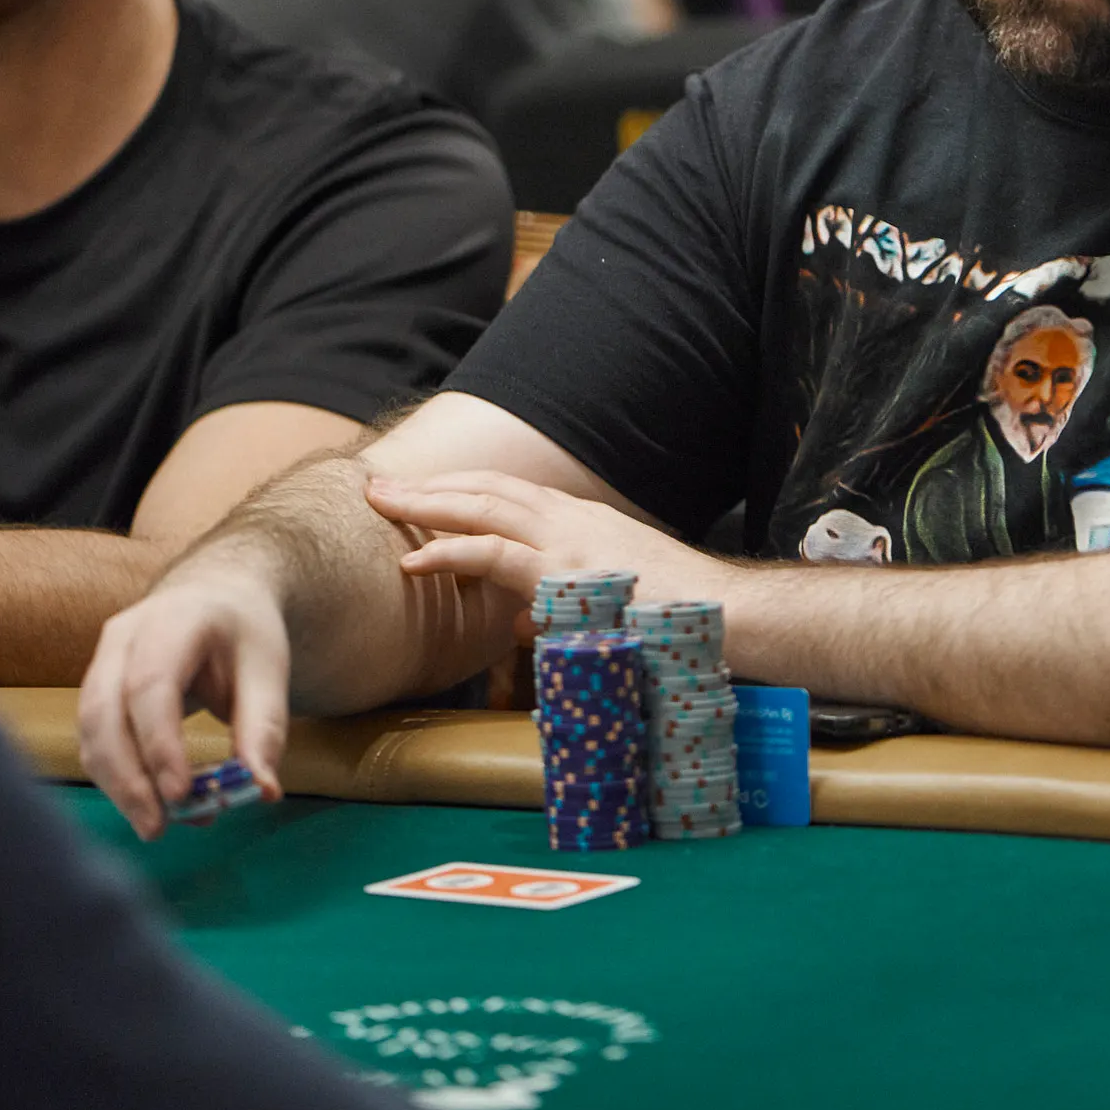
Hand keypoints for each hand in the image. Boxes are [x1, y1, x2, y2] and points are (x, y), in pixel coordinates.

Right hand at [78, 565, 289, 841]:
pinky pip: (93, 738)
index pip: (152, 684)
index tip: (180, 795)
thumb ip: (264, 728)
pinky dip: (115, 776)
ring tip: (158, 825)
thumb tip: (262, 791)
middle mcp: (125, 635)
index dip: (159, 744)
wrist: (216, 596)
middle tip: (158, 828)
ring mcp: (102, 659)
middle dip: (127, 778)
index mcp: (175, 619)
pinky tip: (149, 803)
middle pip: (105, 712)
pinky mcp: (95, 688)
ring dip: (118, 785)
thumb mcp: (268, 669)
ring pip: (90, 731)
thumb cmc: (243, 633)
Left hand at [365, 473, 735, 607]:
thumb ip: (558, 608)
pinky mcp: (565, 572)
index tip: (422, 491)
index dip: (463, 490)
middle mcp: (573, 520)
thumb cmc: (677, 618)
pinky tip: (417, 559)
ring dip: (428, 504)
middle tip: (380, 485)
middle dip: (431, 486)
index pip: (511, 494)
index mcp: (583, 522)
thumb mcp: (610, 603)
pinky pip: (496, 554)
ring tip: (382, 503)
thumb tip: (518, 623)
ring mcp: (570, 541)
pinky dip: (451, 552)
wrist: (729, 616)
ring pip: (485, 508)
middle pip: (489, 490)